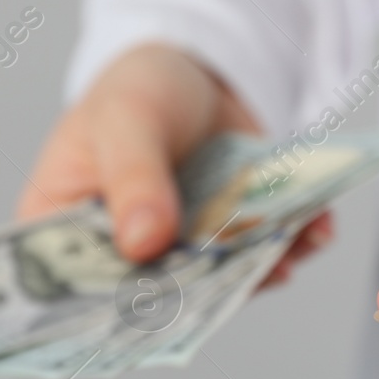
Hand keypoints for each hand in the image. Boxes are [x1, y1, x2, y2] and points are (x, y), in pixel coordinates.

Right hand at [18, 42, 331, 283]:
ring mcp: (184, 256)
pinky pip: (261, 256)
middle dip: (204, 292)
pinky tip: (313, 227)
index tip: (156, 308)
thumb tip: (145, 242)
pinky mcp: (231, 242)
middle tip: (241, 277)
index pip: (77, 287)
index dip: (112, 308)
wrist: (195, 69)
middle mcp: (123, 259)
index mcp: (64, 234)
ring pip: (219, 282)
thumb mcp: (126, 120)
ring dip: (259, 268)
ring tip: (289, 247)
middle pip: (156, 296)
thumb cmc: (136, 91)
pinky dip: (290, 243)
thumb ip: (134, 177)